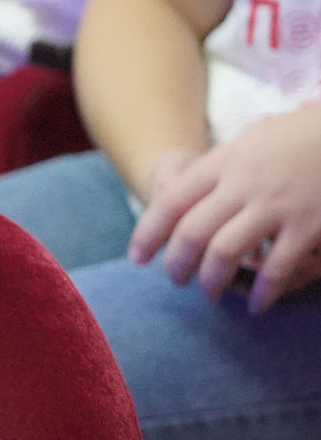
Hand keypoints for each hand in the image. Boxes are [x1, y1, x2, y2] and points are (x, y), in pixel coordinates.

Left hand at [129, 104, 320, 311]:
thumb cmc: (298, 135)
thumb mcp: (250, 139)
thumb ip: (216, 168)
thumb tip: (173, 192)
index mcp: (224, 161)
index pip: (171, 202)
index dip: (148, 234)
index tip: (137, 258)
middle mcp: (244, 183)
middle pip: (192, 233)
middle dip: (177, 265)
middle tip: (176, 281)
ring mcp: (277, 204)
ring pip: (225, 253)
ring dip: (212, 281)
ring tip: (210, 293)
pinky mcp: (309, 225)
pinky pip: (276, 267)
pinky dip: (263, 291)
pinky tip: (257, 304)